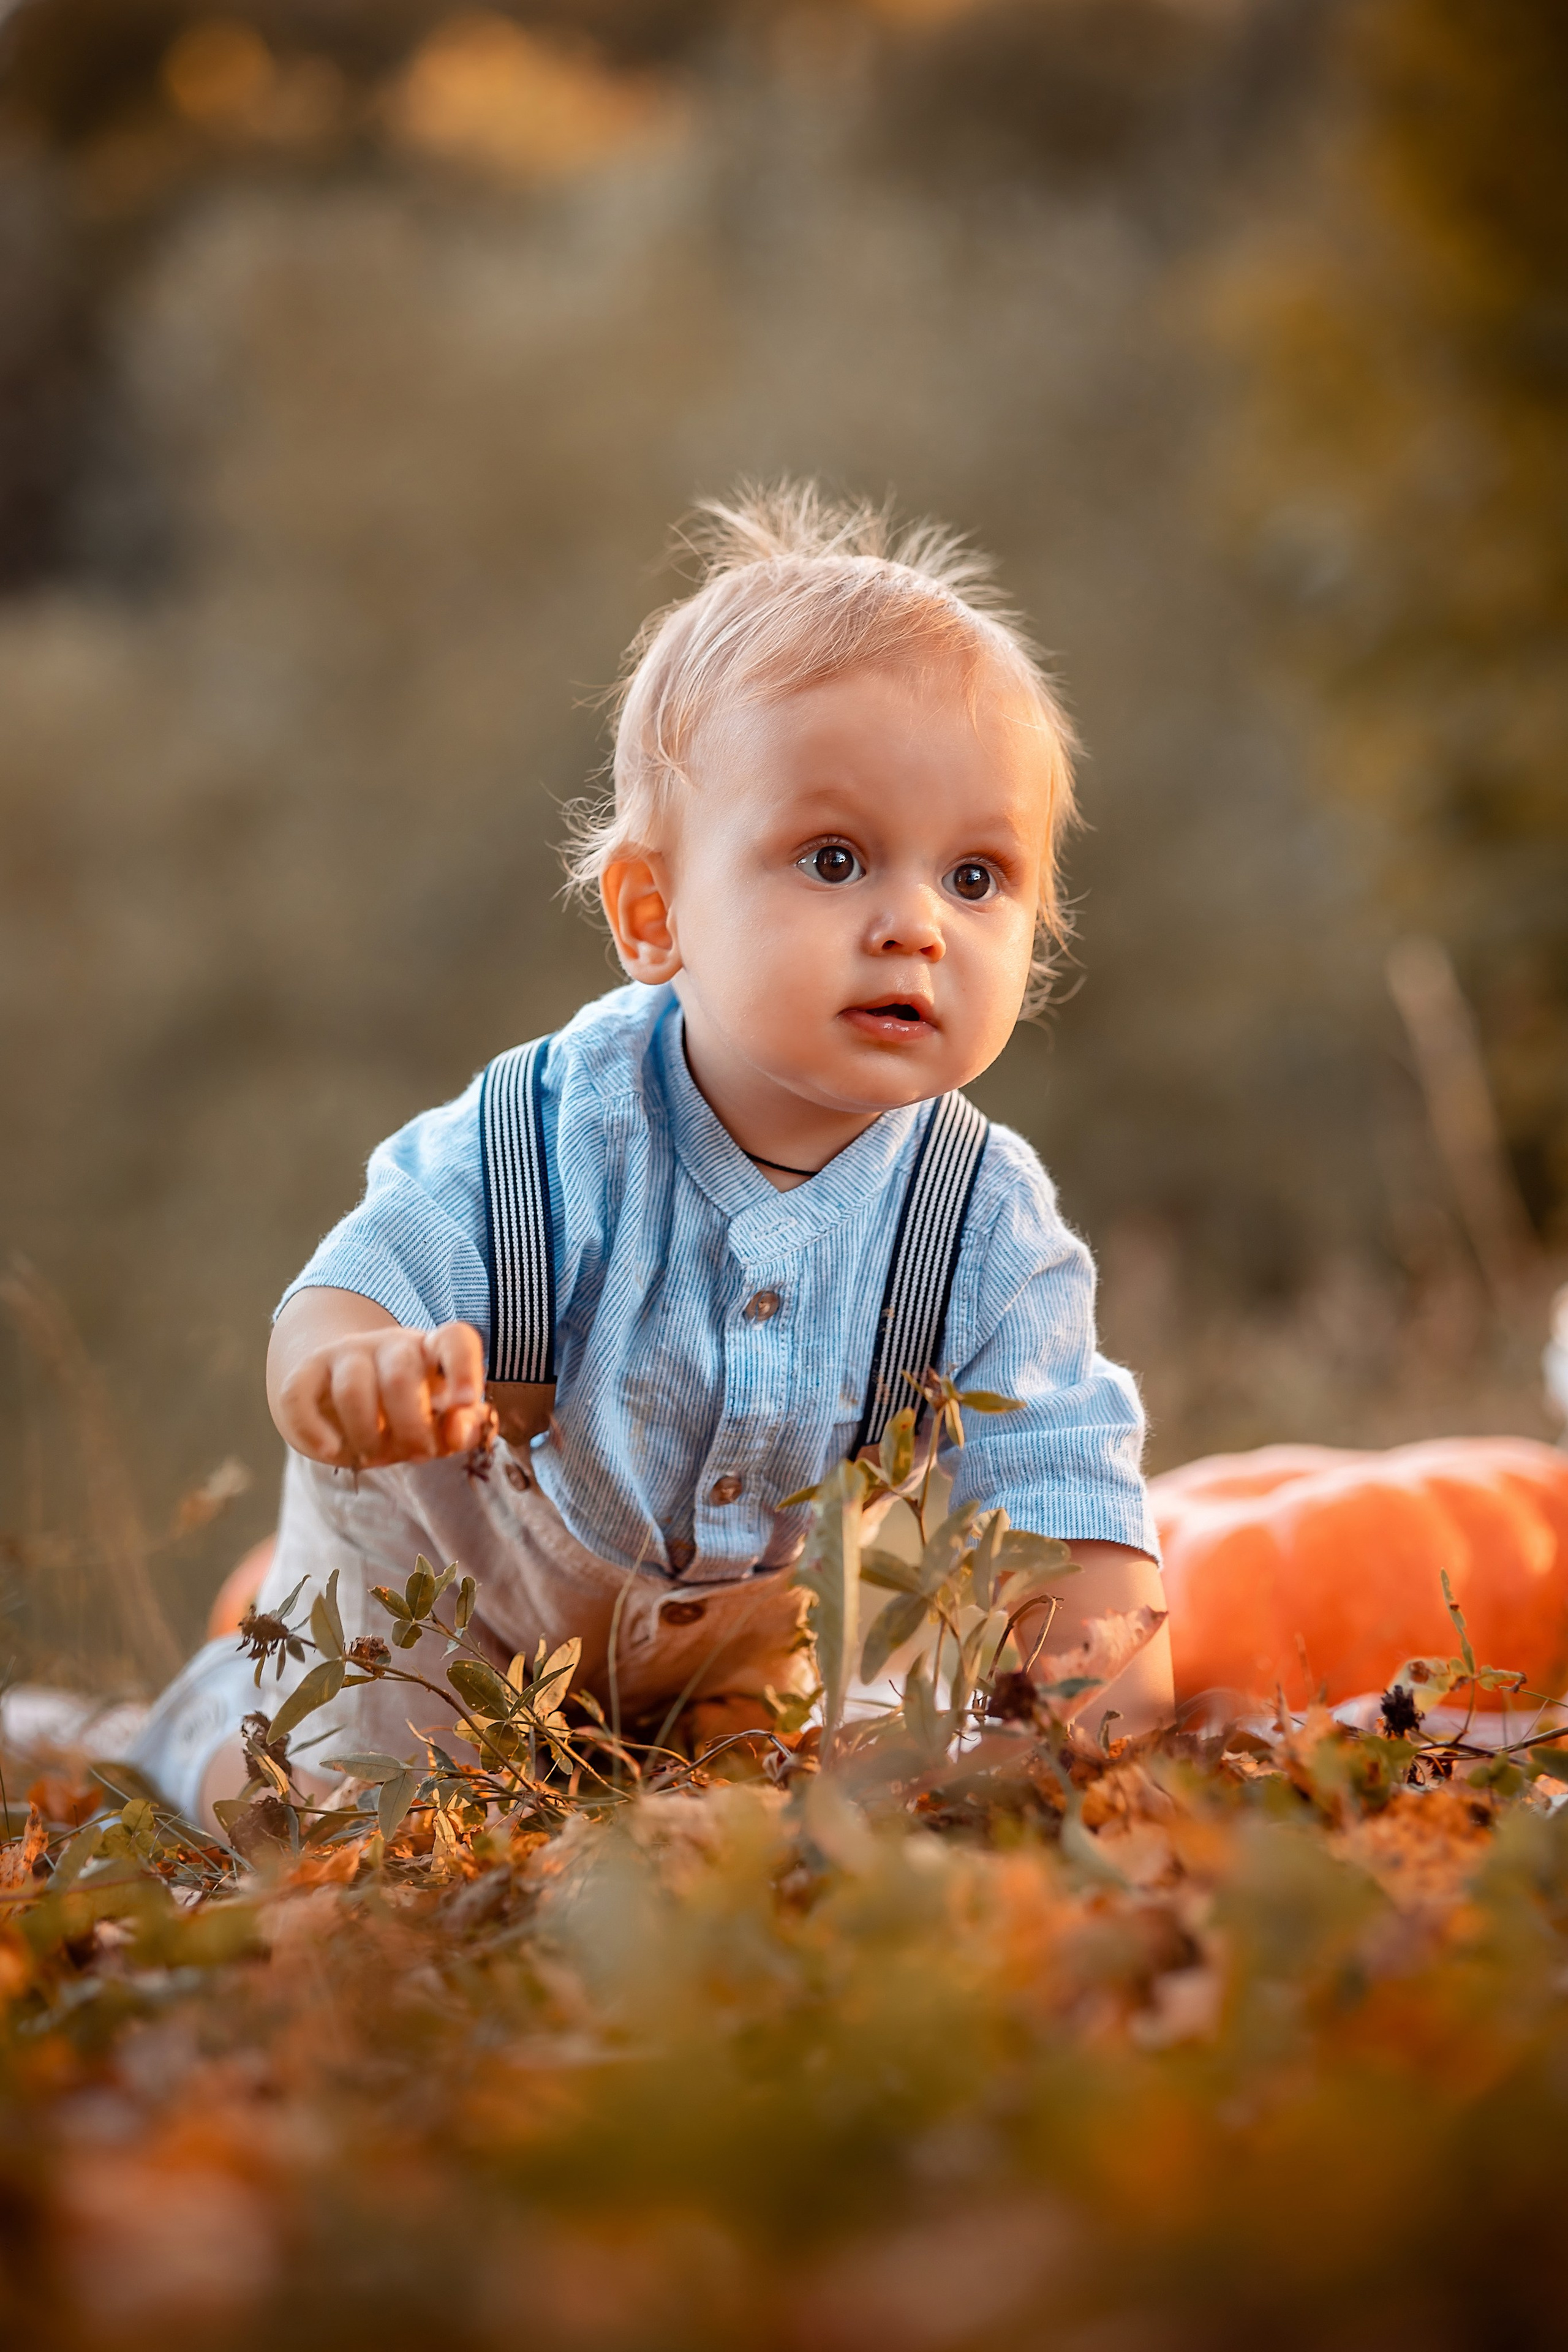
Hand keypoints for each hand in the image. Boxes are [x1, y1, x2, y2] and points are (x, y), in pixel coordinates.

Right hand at [268, 1290, 487, 1467]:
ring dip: (366, 1434)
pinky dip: (313, 1429)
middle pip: (400, 1373)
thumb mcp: (440, 1423)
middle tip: (416, 1455)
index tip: (465, 1401)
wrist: (343, 1399)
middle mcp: (390, 1344)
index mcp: (431, 1351)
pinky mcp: (306, 1372)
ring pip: (352, 1387)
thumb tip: (457, 1430)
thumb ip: (462, 1428)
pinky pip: (298, 1395)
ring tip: (374, 1456)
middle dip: (411, 1426)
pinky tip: (331, 1450)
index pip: (454, 1339)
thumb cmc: (406, 1415)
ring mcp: (345, 1354)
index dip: (464, 1366)